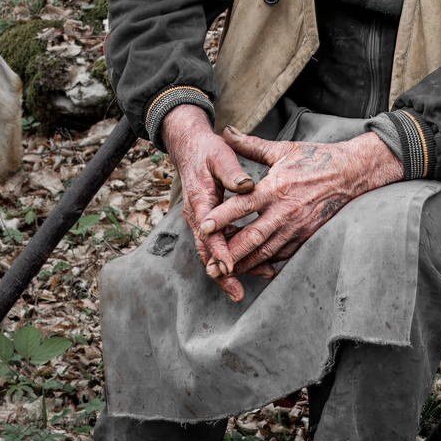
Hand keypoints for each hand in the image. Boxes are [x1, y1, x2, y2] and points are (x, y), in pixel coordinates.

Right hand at [159, 104, 253, 300]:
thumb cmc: (207, 151)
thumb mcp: (220, 155)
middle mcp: (197, 215)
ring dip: (226, 271)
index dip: (220, 251)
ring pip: (211, 252)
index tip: (231, 267)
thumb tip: (247, 186)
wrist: (190, 147)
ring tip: (243, 289)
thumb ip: (232, 172)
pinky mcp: (208, 222)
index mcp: (200, 200)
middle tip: (236, 293)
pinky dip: (231, 257)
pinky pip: (218, 244)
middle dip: (221, 274)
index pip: (209, 232)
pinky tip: (250, 266)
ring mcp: (201, 220)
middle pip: (206, 251)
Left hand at [201, 128, 403, 281]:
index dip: (222, 217)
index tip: (203, 226)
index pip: (243, 205)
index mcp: (275, 187)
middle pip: (252, 237)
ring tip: (224, 271)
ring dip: (244, 263)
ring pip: (266, 251)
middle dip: (229, 252)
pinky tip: (250, 268)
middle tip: (209, 264)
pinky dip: (265, 263)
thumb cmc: (314, 159)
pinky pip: (283, 255)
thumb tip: (225, 131)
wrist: (351, 173)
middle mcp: (285, 211)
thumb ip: (250, 145)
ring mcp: (297, 227)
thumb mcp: (282, 149)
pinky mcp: (307, 236)